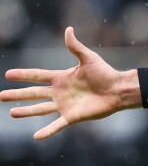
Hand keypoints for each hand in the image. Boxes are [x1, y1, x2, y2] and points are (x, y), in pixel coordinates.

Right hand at [1, 27, 140, 139]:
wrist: (118, 90)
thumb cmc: (105, 73)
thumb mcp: (88, 58)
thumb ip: (75, 46)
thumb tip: (68, 29)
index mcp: (61, 78)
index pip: (37, 76)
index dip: (23, 75)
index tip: (8, 74)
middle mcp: (60, 92)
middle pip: (34, 93)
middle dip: (17, 94)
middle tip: (1, 95)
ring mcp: (65, 105)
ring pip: (40, 109)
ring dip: (26, 111)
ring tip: (12, 113)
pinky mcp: (73, 116)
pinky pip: (57, 125)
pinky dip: (47, 131)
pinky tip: (36, 136)